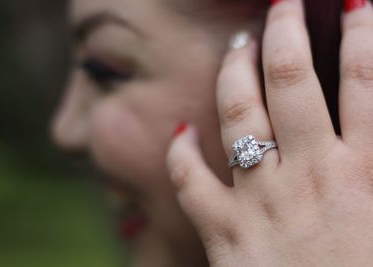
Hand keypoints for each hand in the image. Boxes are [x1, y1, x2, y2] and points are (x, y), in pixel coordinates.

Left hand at [167, 0, 372, 265]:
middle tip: (280, 4)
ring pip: (240, 112)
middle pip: (294, 79)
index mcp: (368, 172)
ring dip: (236, 69)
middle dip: (286, 31)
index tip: (354, 2)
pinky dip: (180, 152)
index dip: (363, 32)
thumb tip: (372, 127)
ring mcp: (261, 202)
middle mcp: (311, 175)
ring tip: (237, 42)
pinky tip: (181, 128)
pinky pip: (190, 180)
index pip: (367, 79)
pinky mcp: (224, 233)